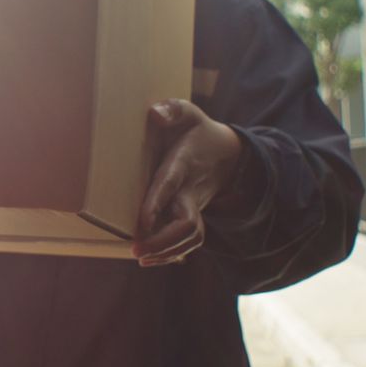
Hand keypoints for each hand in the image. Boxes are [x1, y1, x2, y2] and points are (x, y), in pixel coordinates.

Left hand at [133, 99, 245, 266]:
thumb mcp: (189, 113)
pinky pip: (188, 240)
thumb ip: (174, 109)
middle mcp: (191, 189)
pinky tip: (151, 257)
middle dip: (163, 240)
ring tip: (141, 257)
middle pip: (186, 223)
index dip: (156, 204)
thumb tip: (156, 114)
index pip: (170, 184)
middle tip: (136, 249)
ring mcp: (195, 205)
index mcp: (184, 163)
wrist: (228, 153)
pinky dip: (171, 253)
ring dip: (167, 252)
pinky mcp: (193, 215)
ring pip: (190, 237)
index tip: (142, 223)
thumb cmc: (198, 131)